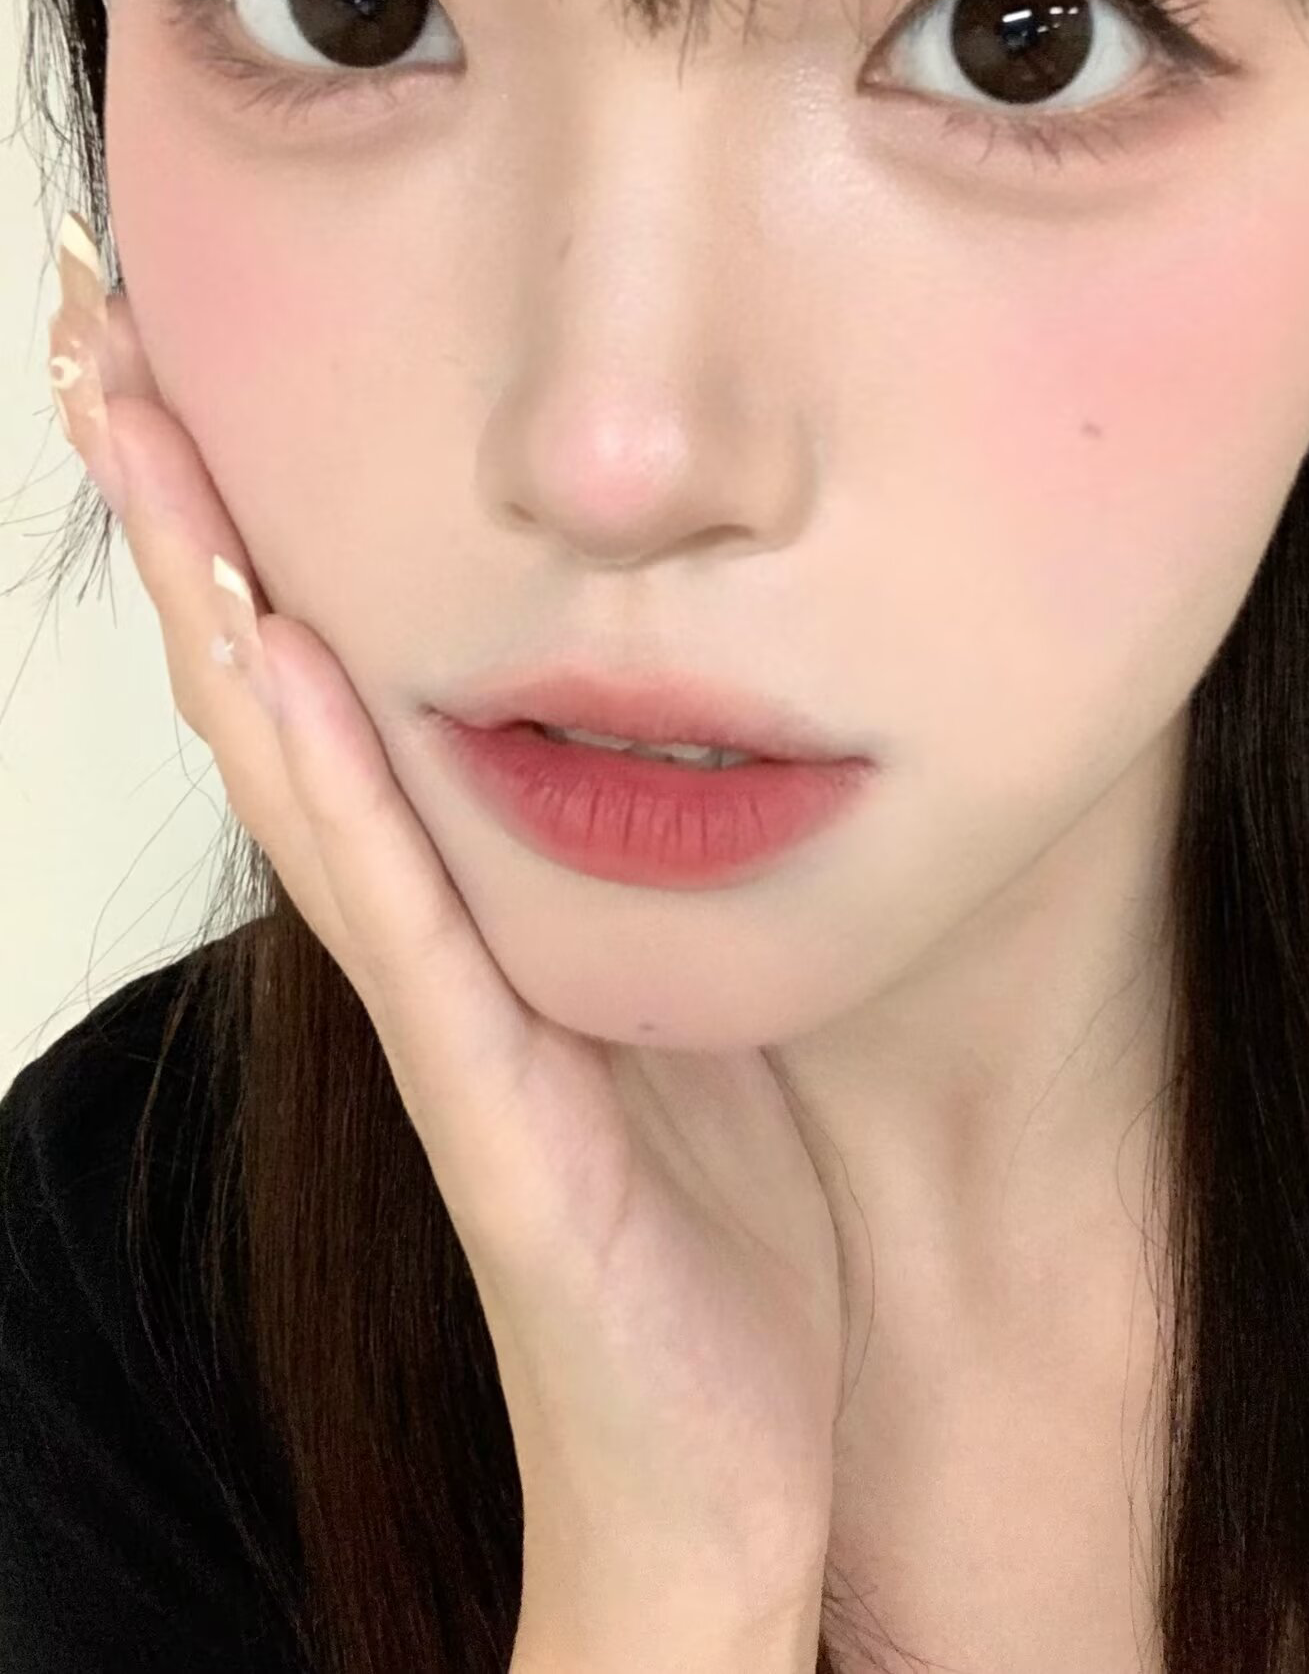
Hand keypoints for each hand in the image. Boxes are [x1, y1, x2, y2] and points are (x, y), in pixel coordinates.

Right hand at [46, 216, 842, 1658]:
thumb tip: (678, 734)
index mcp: (476, 908)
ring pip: (301, 776)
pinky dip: (333, 792)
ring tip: (136, 421)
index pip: (336, 682)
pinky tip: (277, 661)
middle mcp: (429, 944)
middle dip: (187, 509)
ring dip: (216, 598)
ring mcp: (443, 1023)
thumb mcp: (691, 1011)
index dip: (257, 525)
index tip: (196, 364)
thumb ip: (653, 882)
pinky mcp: (492, 1112)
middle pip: (274, 690)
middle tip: (101, 327)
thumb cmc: (705, 1248)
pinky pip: (403, 926)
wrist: (708, 1482)